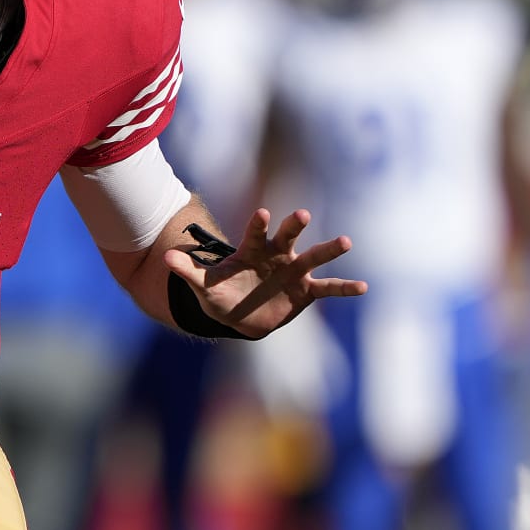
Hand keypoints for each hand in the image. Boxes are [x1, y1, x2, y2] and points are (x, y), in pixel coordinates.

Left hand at [165, 208, 366, 338]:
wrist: (240, 316)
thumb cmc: (221, 294)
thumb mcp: (204, 285)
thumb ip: (189, 271)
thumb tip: (166, 258)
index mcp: (252, 250)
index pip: (255, 233)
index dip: (259, 224)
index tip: (263, 214)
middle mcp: (277, 255)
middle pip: (288, 236)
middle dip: (294, 226)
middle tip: (302, 214)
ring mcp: (294, 271)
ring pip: (313, 257)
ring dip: (328, 250)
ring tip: (346, 241)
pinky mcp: (306, 291)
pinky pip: (328, 288)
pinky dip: (345, 288)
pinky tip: (363, 287)